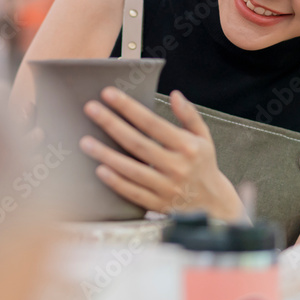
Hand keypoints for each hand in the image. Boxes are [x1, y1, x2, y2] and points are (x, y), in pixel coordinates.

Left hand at [79, 87, 246, 221]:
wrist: (214, 205)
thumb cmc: (203, 167)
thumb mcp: (204, 138)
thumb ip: (189, 116)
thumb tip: (176, 95)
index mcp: (187, 146)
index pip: (152, 123)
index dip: (129, 108)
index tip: (109, 94)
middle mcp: (177, 166)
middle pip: (138, 144)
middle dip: (112, 124)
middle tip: (90, 109)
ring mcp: (166, 187)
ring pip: (131, 170)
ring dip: (106, 155)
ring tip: (85, 142)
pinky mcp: (158, 205)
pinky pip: (133, 193)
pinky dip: (116, 182)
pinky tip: (100, 170)